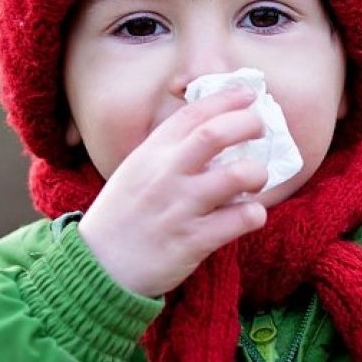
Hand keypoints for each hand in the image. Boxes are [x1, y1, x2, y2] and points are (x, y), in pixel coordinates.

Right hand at [77, 87, 268, 296]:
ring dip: (258, 173)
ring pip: (236, 176)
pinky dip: (256, 213)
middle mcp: (165, 175)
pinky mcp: (193, 241)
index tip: (248, 94)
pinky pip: (240, 219)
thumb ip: (168, 151)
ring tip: (257, 180)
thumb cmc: (125, 215)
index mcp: (150, 154)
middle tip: (262, 130)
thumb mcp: (137, 172)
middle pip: (215, 135)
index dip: (226, 99)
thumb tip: (211, 129)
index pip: (192, 114)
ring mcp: (180, 208)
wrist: (99, 267)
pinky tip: (251, 214)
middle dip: (248, 124)